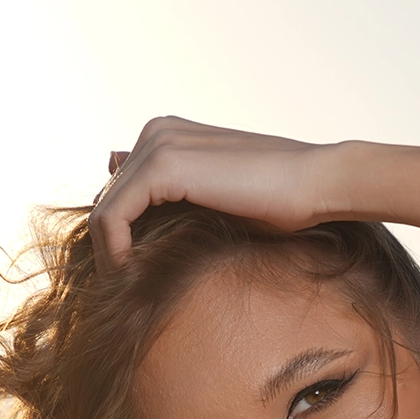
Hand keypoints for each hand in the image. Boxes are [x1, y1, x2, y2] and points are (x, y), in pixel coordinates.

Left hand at [90, 115, 345, 267]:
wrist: (316, 185)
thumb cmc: (278, 202)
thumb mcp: (216, 202)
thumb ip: (177, 203)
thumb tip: (140, 229)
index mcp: (167, 136)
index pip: (119, 189)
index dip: (120, 233)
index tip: (133, 271)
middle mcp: (156, 131)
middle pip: (107, 198)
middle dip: (110, 244)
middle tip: (126, 286)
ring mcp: (158, 143)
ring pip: (103, 209)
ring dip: (109, 254)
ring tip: (128, 286)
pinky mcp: (163, 165)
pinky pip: (112, 216)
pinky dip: (114, 252)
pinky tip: (132, 276)